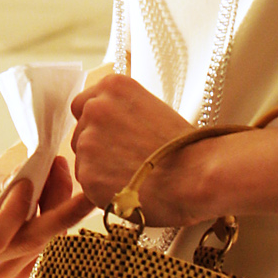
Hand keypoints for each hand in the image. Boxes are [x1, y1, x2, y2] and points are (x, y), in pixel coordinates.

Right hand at [0, 151, 92, 277]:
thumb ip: (2, 181)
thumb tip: (31, 184)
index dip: (13, 213)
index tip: (26, 183)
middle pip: (30, 239)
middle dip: (54, 201)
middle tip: (63, 167)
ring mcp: (4, 272)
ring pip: (46, 242)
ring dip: (60, 206)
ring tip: (59, 173)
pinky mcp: (24, 273)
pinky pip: (51, 248)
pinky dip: (60, 221)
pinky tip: (57, 198)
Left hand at [67, 70, 200, 215]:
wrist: (197, 175)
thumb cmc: (185, 147)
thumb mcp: (154, 109)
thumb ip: (124, 111)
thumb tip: (114, 127)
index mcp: (113, 87)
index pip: (84, 103)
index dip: (97, 124)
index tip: (111, 136)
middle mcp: (96, 108)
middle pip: (80, 131)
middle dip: (97, 146)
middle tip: (124, 161)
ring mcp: (88, 140)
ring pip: (83, 158)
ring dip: (99, 168)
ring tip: (131, 177)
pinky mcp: (87, 173)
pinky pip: (87, 183)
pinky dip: (102, 190)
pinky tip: (128, 189)